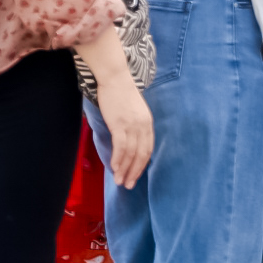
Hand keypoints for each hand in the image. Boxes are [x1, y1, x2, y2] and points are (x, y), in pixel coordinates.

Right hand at [90, 68, 155, 186]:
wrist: (115, 77)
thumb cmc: (120, 92)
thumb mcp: (134, 110)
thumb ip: (134, 125)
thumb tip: (128, 141)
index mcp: (148, 123)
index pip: (148, 149)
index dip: (141, 165)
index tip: (135, 175)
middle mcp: (143, 126)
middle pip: (141, 155)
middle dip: (135, 172)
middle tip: (128, 185)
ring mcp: (132, 125)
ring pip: (130, 154)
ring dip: (124, 169)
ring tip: (119, 181)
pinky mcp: (120, 124)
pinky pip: (121, 147)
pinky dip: (118, 159)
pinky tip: (114, 168)